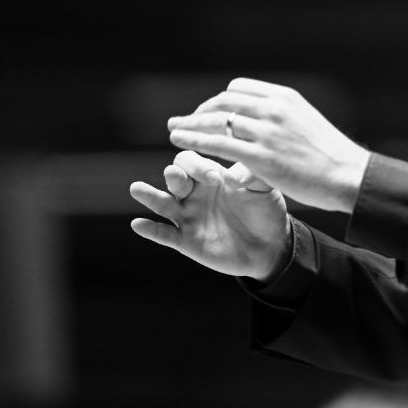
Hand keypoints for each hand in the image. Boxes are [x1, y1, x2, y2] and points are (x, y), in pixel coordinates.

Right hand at [128, 150, 290, 279]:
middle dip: (174, 175)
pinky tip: (138, 224)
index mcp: (211, 175)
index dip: (198, 166)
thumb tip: (233, 176)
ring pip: (163, 203)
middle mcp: (195, 193)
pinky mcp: (187, 241)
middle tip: (176, 176)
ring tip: (137, 188)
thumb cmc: (265, 211)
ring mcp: (189, 216)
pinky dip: (151, 230)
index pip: (192, 161)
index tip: (214, 178)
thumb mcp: (263, 190)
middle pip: (174, 177)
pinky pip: (165, 234)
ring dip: (149, 196)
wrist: (270, 246)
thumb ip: (251, 177)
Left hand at [166, 78, 370, 212]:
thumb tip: (262, 120)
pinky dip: (194, 140)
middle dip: (199, 111)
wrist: (348, 175)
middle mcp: (273, 108)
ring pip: (216, 120)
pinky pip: (218, 143)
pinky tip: (180, 143)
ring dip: (190, 124)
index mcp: (284, 97)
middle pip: (223, 101)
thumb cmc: (331, 155)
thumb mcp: (306, 122)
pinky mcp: (261, 156)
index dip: (218, 100)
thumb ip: (282, 117)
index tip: (209, 111)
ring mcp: (266, 131)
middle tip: (184, 121)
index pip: (239, 88)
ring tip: (174, 131)